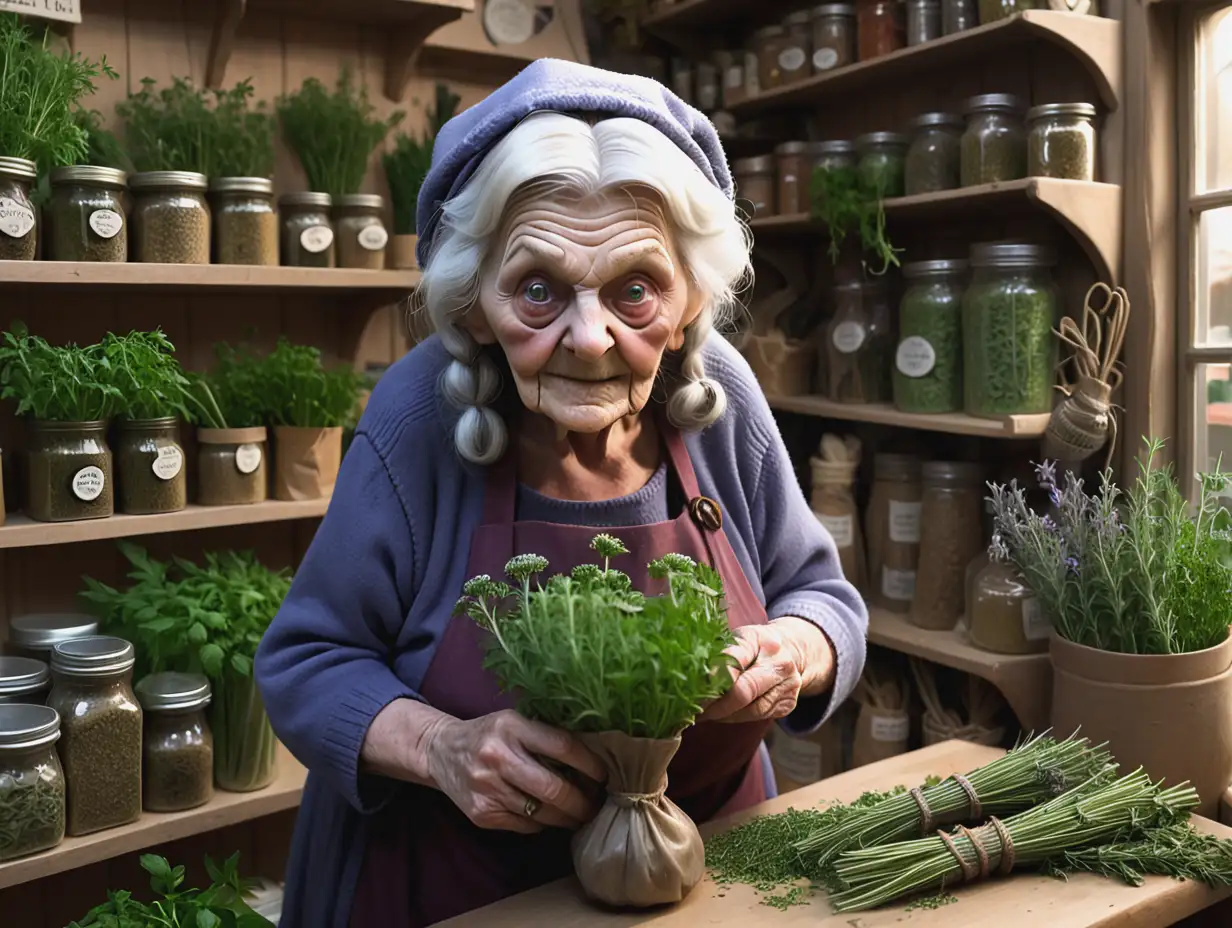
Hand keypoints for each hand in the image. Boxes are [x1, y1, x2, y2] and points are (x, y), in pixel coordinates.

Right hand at [422, 710, 605, 833]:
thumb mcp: (514, 721)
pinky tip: (548, 816)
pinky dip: (542, 823)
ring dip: (567, 818)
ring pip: (542, 813)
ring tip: (579, 814)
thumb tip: (592, 759)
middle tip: (596, 805)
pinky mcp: (481, 813)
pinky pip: (525, 826)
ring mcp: (487, 787)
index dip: (590, 764)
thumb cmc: (490, 734)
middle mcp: (498, 756)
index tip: (604, 775)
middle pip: (554, 788)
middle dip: (583, 802)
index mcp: (512, 726)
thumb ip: (545, 736)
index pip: (562, 747)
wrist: (441, 750)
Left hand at [701, 619, 834, 724]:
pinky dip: (736, 717)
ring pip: (751, 710)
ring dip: (724, 715)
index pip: (733, 661)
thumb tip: (692, 677)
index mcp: (759, 640)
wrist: (794, 650)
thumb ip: (720, 654)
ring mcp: (787, 685)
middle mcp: (778, 662)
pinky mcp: (788, 703)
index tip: (692, 691)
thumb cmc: (756, 644)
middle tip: (695, 710)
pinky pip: (758, 716)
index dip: (711, 679)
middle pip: (744, 691)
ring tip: (704, 714)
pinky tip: (722, 715)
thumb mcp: (739, 638)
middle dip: (716, 705)